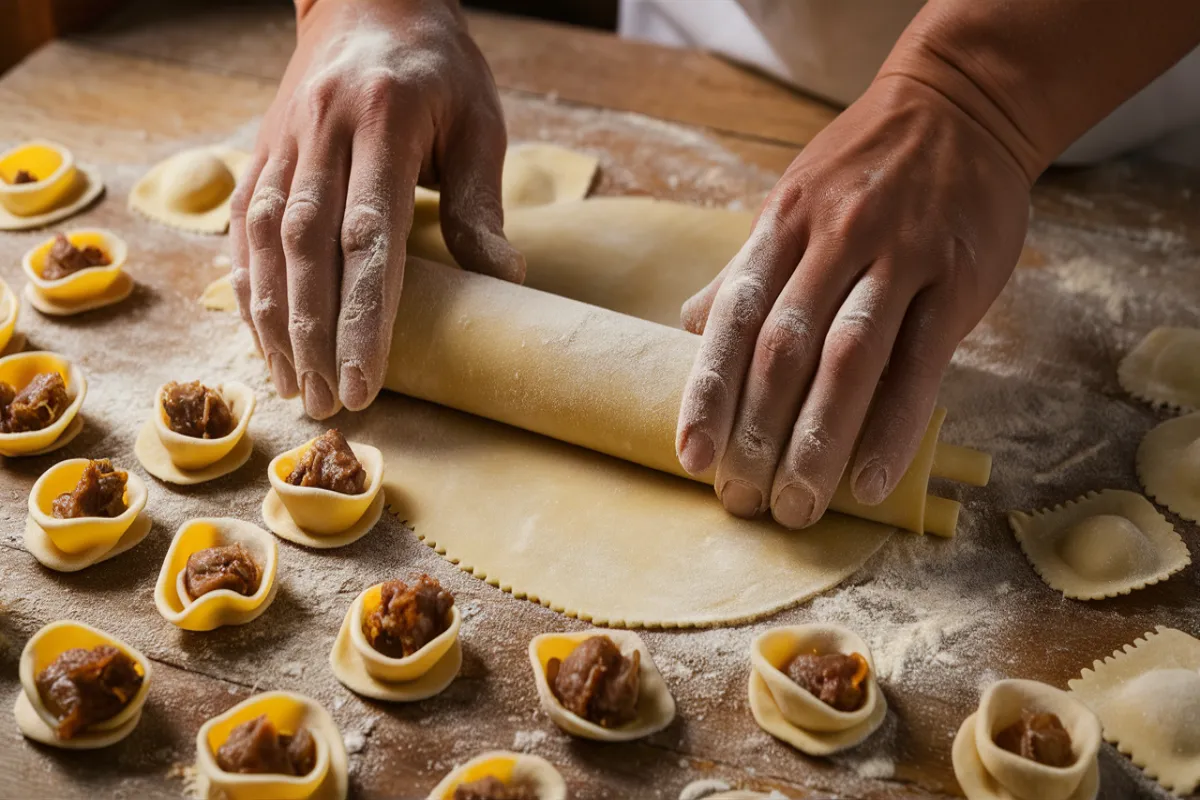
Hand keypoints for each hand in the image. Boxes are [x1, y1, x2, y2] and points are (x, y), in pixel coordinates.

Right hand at [231, 0, 522, 417]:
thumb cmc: (439, 68)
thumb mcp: (478, 121)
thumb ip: (480, 203)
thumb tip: (505, 279)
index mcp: (385, 122)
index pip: (369, 236)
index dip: (364, 317)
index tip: (366, 381)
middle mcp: (323, 131)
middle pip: (308, 248)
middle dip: (314, 334)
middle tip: (326, 403)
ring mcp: (283, 140)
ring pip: (264, 240)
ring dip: (274, 321)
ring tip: (292, 385)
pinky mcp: (261, 150)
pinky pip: (243, 225)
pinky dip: (249, 284)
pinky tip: (261, 334)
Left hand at [675, 75, 1029, 527]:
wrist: (962, 105)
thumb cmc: (864, 168)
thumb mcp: (793, 201)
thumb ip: (746, 270)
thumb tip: (689, 328)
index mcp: (782, 227)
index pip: (733, 321)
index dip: (708, 393)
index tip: (692, 458)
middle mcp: (831, 242)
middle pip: (783, 352)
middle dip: (757, 434)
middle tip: (743, 501)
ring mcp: (896, 259)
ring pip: (847, 361)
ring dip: (816, 441)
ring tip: (796, 505)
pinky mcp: (954, 281)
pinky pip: (919, 364)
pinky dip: (892, 426)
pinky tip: (869, 479)